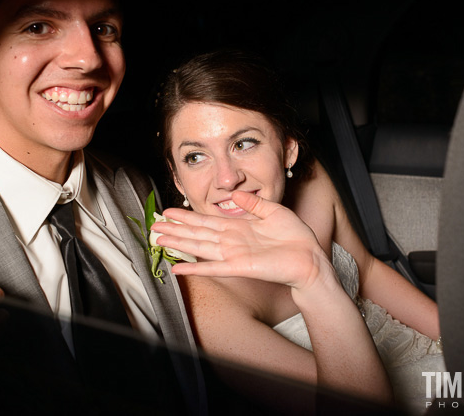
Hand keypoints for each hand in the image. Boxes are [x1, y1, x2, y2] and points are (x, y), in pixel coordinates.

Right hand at [153, 191, 335, 289]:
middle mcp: (231, 241)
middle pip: (197, 233)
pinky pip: (213, 267)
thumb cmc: (295, 236)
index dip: (186, 217)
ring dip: (178, 244)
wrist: (310, 257)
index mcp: (238, 228)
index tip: (169, 211)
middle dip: (175, 229)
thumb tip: (233, 194)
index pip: (206, 221)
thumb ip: (252, 203)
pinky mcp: (240, 267)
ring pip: (199, 247)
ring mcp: (234, 255)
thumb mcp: (273, 210)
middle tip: (154, 225)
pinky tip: (177, 268)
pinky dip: (194, 268)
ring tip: (159, 239)